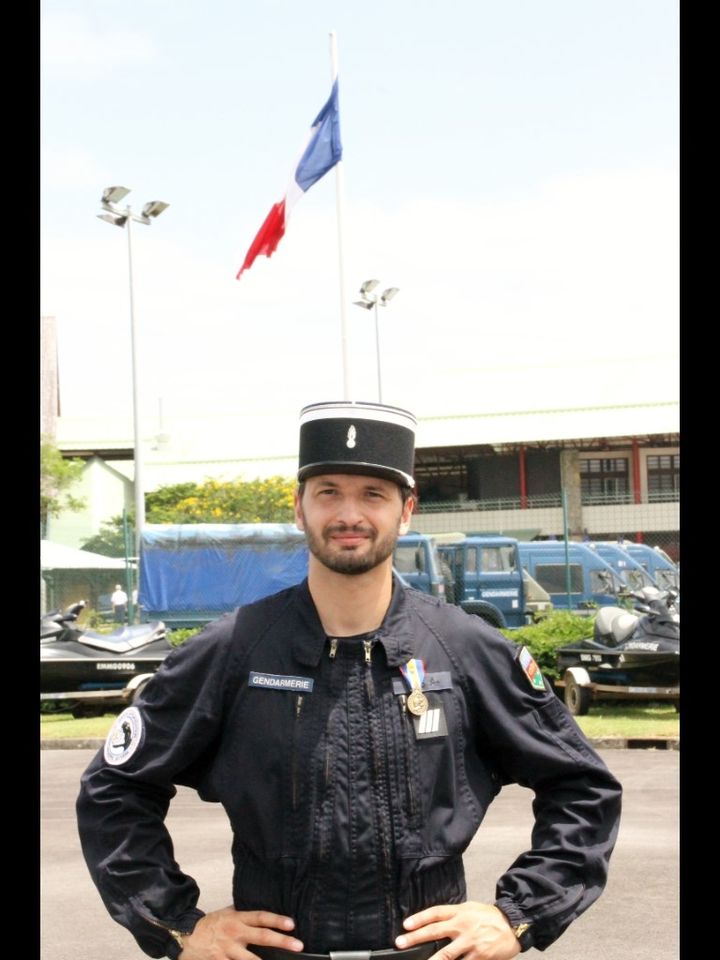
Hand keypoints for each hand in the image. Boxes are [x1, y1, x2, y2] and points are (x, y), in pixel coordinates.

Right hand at [179, 906, 303, 959]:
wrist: (186, 936)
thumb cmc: (210, 924)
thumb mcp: (226, 913)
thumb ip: (243, 913)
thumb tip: (261, 911)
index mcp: (238, 918)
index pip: (261, 917)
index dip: (277, 920)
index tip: (292, 924)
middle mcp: (235, 933)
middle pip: (262, 936)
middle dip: (282, 941)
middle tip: (299, 945)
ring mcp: (228, 950)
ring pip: (251, 959)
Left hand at [395, 902, 519, 959]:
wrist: (513, 925)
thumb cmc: (488, 917)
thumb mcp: (470, 909)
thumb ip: (454, 916)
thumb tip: (435, 924)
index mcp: (459, 912)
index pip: (435, 913)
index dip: (419, 918)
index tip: (405, 925)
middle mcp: (462, 925)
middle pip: (435, 931)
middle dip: (415, 938)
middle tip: (400, 943)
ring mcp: (470, 942)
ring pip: (446, 954)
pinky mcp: (479, 956)